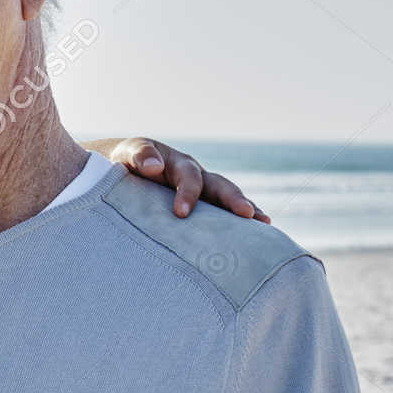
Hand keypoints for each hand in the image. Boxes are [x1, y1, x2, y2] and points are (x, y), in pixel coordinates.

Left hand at [106, 137, 267, 221]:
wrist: (128, 171)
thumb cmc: (128, 163)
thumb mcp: (130, 153)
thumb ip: (140, 156)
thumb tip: (154, 167)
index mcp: (180, 165)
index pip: (188, 178)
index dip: (188, 193)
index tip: (181, 213)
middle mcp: (198, 178)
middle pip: (220, 186)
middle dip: (233, 199)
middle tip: (246, 214)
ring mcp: (204, 194)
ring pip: (229, 200)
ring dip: (247, 210)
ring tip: (264, 225)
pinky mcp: (204, 210)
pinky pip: (225, 217)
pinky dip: (241, 226)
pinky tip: (256, 239)